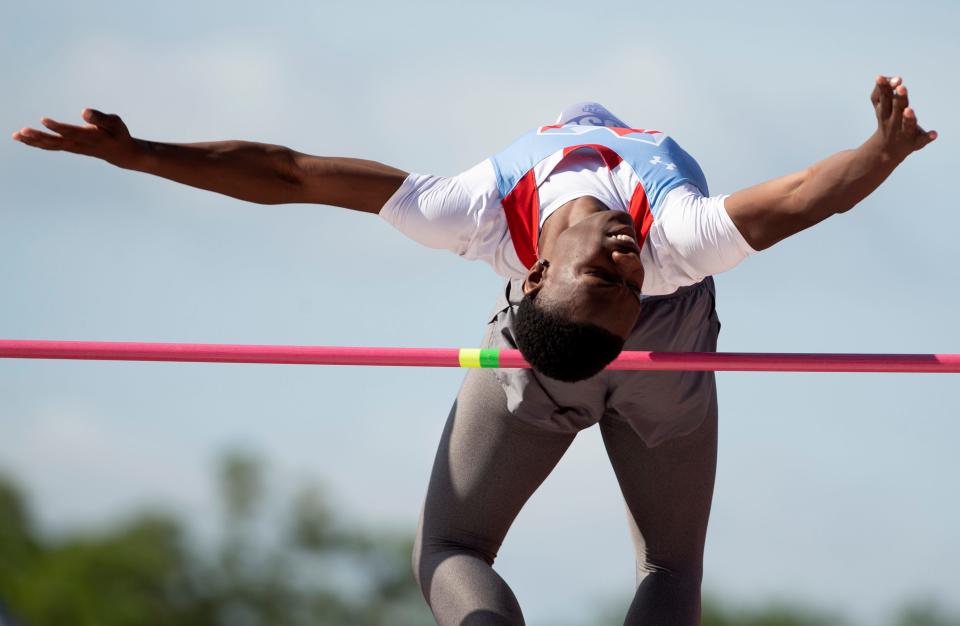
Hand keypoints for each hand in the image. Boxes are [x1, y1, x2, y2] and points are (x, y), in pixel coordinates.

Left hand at [11, 109, 140, 167]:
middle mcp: (80, 145)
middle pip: (57, 142)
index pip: (73, 133)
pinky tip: (24, 139)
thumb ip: (100, 118)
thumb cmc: (118, 134)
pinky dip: (36, 143)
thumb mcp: (115, 123)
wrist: (122, 154)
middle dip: (39, 137)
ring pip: (51, 146)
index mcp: (92, 138)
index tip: (43, 120)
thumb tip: (84, 112)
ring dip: (33, 141)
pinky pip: (51, 147)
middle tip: (22, 132)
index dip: (58, 127)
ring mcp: (74, 148)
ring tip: (16, 135)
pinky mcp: (69, 148)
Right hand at [870, 75, 936, 161]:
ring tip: (909, 110)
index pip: (884, 97)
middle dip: (899, 98)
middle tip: (901, 87)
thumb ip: (883, 92)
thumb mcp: (880, 108)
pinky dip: (927, 137)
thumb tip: (894, 78)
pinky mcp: (915, 143)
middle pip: (896, 108)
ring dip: (908, 117)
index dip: (883, 87)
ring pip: (907, 124)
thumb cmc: (887, 123)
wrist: (885, 152)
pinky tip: (934, 134)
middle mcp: (894, 121)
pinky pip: (921, 140)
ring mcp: (904, 132)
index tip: (880, 77)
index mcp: (885, 112)